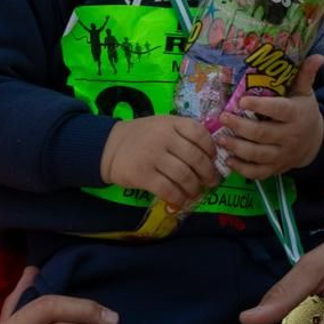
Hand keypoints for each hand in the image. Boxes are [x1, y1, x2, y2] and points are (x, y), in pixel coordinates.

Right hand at [99, 114, 218, 208]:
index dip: (211, 149)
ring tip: (196, 192)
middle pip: (195, 158)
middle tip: (211, 182)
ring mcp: (153, 156)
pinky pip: (168, 189)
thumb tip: (210, 156)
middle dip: (208, 174)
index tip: (213, 159)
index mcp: (172, 123)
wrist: (110, 146)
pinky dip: (179, 198)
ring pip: (184, 176)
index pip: (200, 134)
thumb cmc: (143, 136)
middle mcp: (163, 137)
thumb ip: (183, 134)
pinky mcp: (143, 175)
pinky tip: (181, 200)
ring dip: (195, 188)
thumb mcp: (163, 125)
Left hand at [218, 55, 323, 179]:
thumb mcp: (306, 93)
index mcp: (296, 115)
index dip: (260, 105)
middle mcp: (290, 137)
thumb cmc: (303, 112)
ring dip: (237, 147)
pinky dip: (241, 168)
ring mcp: (282, 155)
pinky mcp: (275, 169)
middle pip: (263, 134)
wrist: (315, 142)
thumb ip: (306, 75)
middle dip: (240, 126)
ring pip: (257, 154)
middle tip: (223, 117)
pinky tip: (228, 159)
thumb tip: (318, 56)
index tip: (242, 99)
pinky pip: (257, 173)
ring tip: (220, 138)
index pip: (278, 110)